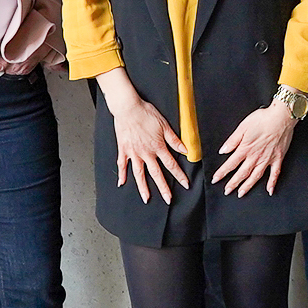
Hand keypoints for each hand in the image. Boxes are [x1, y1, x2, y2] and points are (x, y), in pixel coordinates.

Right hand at [100, 71, 189, 201]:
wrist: (128, 107)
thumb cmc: (146, 113)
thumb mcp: (165, 125)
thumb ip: (175, 140)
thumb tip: (185, 150)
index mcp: (158, 147)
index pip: (171, 164)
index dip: (180, 175)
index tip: (186, 184)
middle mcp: (146, 153)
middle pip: (156, 174)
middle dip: (164, 188)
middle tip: (168, 199)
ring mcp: (134, 153)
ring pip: (139, 174)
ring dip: (143, 187)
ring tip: (146, 198)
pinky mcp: (123, 150)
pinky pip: (122, 165)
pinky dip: (122, 175)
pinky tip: (122, 184)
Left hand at [213, 100, 296, 196]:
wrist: (281, 117)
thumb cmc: (263, 119)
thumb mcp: (243, 127)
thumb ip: (232, 140)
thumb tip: (223, 151)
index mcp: (245, 148)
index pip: (230, 164)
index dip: (222, 173)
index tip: (215, 179)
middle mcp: (255, 157)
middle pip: (242, 173)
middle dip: (233, 183)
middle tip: (227, 191)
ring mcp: (267, 159)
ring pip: (255, 176)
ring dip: (247, 186)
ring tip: (241, 193)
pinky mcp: (278, 158)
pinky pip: (275, 174)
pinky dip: (272, 183)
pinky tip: (269, 190)